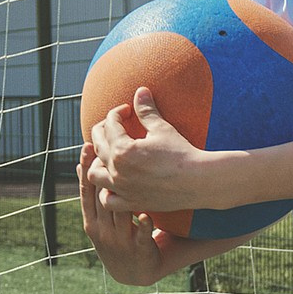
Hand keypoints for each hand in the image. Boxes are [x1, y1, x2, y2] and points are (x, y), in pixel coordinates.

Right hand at [77, 134, 176, 282]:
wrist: (135, 273)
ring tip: (128, 171)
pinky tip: (144, 213)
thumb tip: (80, 166)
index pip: (86, 191)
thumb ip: (93, 196)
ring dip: (121, 193)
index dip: (86, 169)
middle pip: (100, 198)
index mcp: (91, 223)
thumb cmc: (117, 238)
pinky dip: (142, 225)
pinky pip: (140, 235)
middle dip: (102, 173)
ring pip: (118, 213)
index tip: (88, 145)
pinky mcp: (139, 250)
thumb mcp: (100, 220)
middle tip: (107, 147)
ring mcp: (120, 242)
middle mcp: (103, 232)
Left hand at [89, 85, 214, 212]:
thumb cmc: (182, 154)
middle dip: (103, 131)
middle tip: (114, 127)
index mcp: (122, 150)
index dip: (117, 112)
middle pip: (96, 146)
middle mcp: (117, 171)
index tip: (127, 110)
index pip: (110, 125)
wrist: (197, 181)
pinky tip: (115, 182)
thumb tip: (140, 91)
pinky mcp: (131, 203)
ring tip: (108, 155)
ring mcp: (122, 189)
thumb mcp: (162, 129)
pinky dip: (106, 192)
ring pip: (94, 175)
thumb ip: (146, 110)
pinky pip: (108, 200)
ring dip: (97, 162)